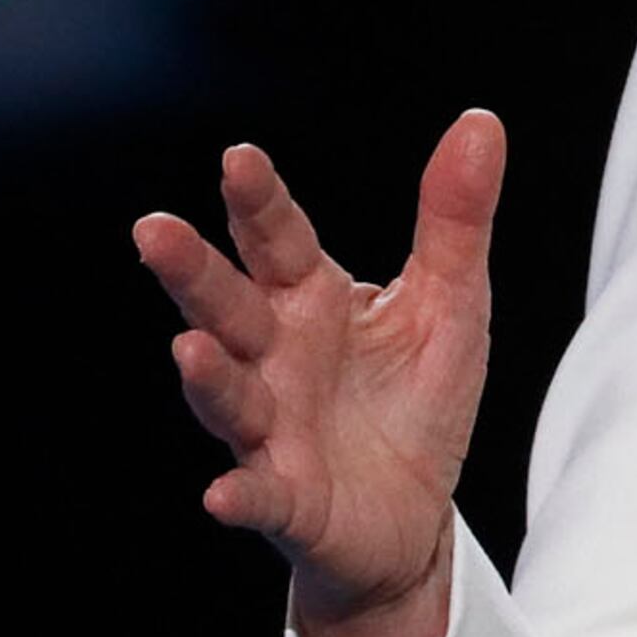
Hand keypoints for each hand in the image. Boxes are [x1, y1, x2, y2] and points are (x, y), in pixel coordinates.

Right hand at [136, 111, 504, 636]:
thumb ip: (455, 218)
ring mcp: (272, 430)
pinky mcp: (287, 499)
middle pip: (228, 306)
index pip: (280, 240)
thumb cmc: (416, 398)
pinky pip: (258, 495)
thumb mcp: (452, 301)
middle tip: (155, 228)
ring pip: (229, 396)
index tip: (238, 158)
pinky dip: (240, 494)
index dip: (258, 201)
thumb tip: (481, 121)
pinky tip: (223, 493)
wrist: (411, 514)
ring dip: (207, 375)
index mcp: (312, 300)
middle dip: (192, 271)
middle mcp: (276, 358)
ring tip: (187, 347)